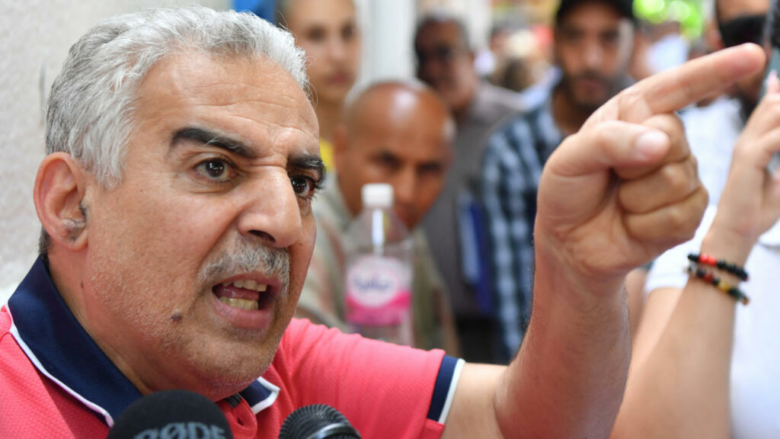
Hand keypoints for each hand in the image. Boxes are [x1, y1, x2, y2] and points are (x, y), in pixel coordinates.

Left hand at [535, 44, 765, 291]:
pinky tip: (631, 224)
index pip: (678, 86)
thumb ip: (608, 141)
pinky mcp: (688, 213)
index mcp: (634, 113)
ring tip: (619, 202)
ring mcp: (681, 176)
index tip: (752, 56)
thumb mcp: (568, 159)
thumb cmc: (566, 192)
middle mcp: (664, 139)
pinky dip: (645, 224)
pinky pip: (681, 215)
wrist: (568, 243)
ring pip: (676, 178)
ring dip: (635, 197)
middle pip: (674, 137)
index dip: (715, 70)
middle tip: (611, 177)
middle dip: (632, 163)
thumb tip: (661, 144)